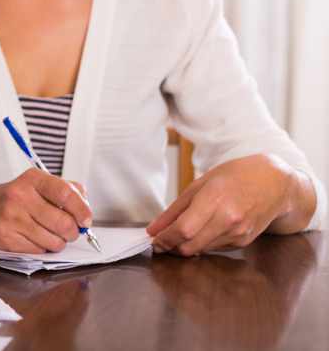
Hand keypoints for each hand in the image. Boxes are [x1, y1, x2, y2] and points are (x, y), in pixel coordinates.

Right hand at [0, 169, 91, 252]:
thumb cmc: (15, 197)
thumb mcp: (37, 184)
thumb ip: (65, 189)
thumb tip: (85, 207)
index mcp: (32, 179)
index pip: (65, 193)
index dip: (81, 209)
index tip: (86, 219)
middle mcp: (20, 197)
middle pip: (62, 222)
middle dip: (72, 231)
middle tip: (70, 231)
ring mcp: (11, 219)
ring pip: (53, 241)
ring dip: (58, 242)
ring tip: (50, 234)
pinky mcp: (6, 238)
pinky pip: (39, 250)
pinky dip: (43, 248)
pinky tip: (34, 238)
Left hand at [148, 154, 306, 255]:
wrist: (274, 184)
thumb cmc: (234, 177)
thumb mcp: (199, 184)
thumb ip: (175, 209)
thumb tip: (153, 229)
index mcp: (214, 199)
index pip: (183, 229)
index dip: (164, 239)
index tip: (153, 241)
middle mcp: (228, 220)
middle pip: (190, 245)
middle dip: (171, 246)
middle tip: (161, 240)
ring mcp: (238, 233)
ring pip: (201, 250)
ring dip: (185, 246)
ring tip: (179, 233)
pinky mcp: (243, 242)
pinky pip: (214, 248)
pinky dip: (202, 244)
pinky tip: (202, 231)